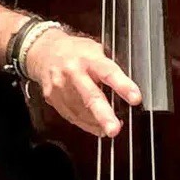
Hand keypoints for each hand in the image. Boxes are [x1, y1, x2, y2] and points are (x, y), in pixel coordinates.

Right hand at [23, 27, 140, 136]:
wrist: (43, 51)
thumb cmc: (75, 51)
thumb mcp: (95, 50)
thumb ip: (109, 67)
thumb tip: (127, 88)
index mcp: (88, 58)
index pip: (108, 72)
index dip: (123, 86)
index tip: (135, 98)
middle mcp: (72, 72)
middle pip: (90, 96)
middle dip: (103, 115)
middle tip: (114, 129)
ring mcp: (60, 86)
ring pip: (80, 111)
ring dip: (97, 123)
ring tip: (111, 128)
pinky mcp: (52, 98)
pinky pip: (71, 116)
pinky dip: (86, 124)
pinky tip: (96, 127)